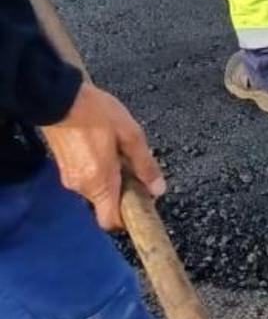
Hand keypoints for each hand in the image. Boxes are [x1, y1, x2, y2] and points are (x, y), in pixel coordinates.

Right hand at [42, 82, 165, 231]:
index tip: (140, 200)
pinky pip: (86, 177)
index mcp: (100, 183)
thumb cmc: (95, 113)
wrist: (59, 97)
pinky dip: (97, 169)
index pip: (110, 221)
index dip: (127, 217)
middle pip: (106, 203)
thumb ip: (145, 165)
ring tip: (115, 149)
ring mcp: (69, 178)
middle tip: (131, 164)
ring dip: (109, 176)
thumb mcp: (131, 135)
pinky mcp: (63, 168)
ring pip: (97, 189)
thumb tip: (158, 189)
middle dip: (122, 189)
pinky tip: (101, 146)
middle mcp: (82, 186)